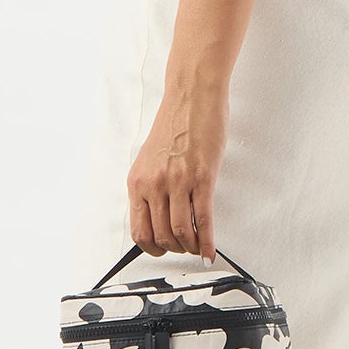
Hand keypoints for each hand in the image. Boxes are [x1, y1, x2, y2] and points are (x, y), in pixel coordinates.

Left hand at [127, 76, 227, 260]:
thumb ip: (152, 187)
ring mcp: (178, 182)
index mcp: (137, 181)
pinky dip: (208, 242)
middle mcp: (154, 184)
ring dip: (191, 247)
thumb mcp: (152, 159)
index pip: (139, 230)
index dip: (152, 248)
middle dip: (175, 248)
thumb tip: (159, 216)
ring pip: (181, 232)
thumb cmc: (176, 123)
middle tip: (185, 247)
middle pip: (161, 236)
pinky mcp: (202, 178)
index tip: (162, 249)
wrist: (192, 96)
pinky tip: (210, 251)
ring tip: (198, 246)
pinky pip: (203, 220)